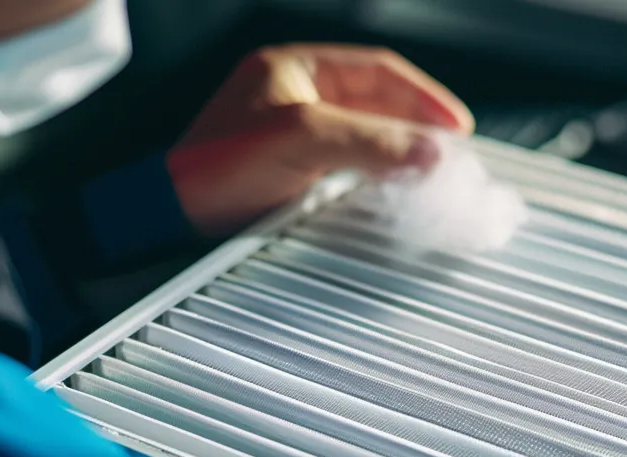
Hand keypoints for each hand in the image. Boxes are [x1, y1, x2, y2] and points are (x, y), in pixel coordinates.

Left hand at [167, 44, 473, 235]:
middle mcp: (296, 94)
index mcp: (293, 69)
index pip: (377, 70)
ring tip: (433, 170)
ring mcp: (295, 132)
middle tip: (453, 152)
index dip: (423, 96)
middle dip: (418, 125)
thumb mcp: (301, 141)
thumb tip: (431, 151)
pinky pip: (353, 161)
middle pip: (378, 102)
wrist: (170, 216)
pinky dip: (381, 171)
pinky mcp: (294, 168)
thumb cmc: (215, 167)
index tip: (455, 126)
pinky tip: (396, 186)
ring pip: (368, 132)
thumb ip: (370, 141)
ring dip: (402, 150)